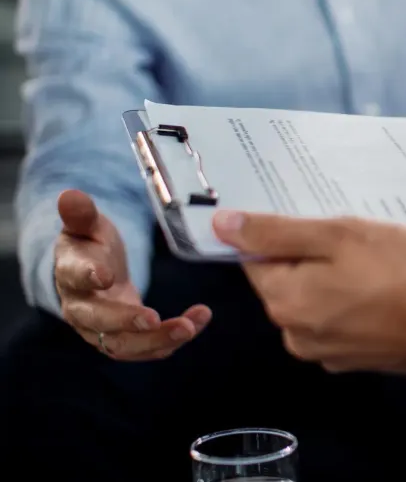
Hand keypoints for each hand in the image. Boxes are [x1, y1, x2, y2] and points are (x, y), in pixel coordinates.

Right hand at [54, 190, 209, 359]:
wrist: (94, 272)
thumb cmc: (91, 245)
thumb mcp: (88, 225)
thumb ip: (82, 214)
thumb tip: (70, 195)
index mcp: (70, 274)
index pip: (74, 277)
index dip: (88, 276)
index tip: (106, 275)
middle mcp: (81, 309)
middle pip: (98, 321)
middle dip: (126, 321)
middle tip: (154, 318)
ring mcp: (102, 330)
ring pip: (124, 345)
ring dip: (157, 339)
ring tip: (189, 327)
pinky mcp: (125, 340)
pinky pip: (147, 348)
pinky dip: (172, 340)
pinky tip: (198, 322)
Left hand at [212, 211, 405, 379]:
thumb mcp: (344, 236)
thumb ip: (278, 233)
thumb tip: (223, 226)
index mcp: (286, 303)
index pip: (258, 257)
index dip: (287, 231)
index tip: (322, 220)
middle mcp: (298, 336)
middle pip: (290, 279)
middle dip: (319, 254)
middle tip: (362, 237)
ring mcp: (331, 352)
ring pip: (321, 297)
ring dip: (343, 274)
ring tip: (384, 259)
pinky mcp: (361, 358)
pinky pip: (346, 316)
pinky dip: (362, 297)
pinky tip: (393, 283)